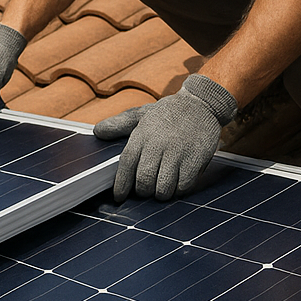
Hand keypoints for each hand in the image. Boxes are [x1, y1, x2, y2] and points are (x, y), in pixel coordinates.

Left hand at [94, 74, 236, 200]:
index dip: (121, 184)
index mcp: (142, 134)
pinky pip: (184, 186)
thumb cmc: (169, 113)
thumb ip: (120, 124)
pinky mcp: (196, 160)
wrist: (202, 104)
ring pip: (164, 188)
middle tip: (146, 190)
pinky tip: (178, 182)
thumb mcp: (142, 114)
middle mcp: (159, 144)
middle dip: (144, 191)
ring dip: (161, 193)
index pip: (127, 164)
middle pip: (144, 181)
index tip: (119, 197)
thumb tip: (98, 131)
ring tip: (162, 187)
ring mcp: (178, 153)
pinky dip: (179, 190)